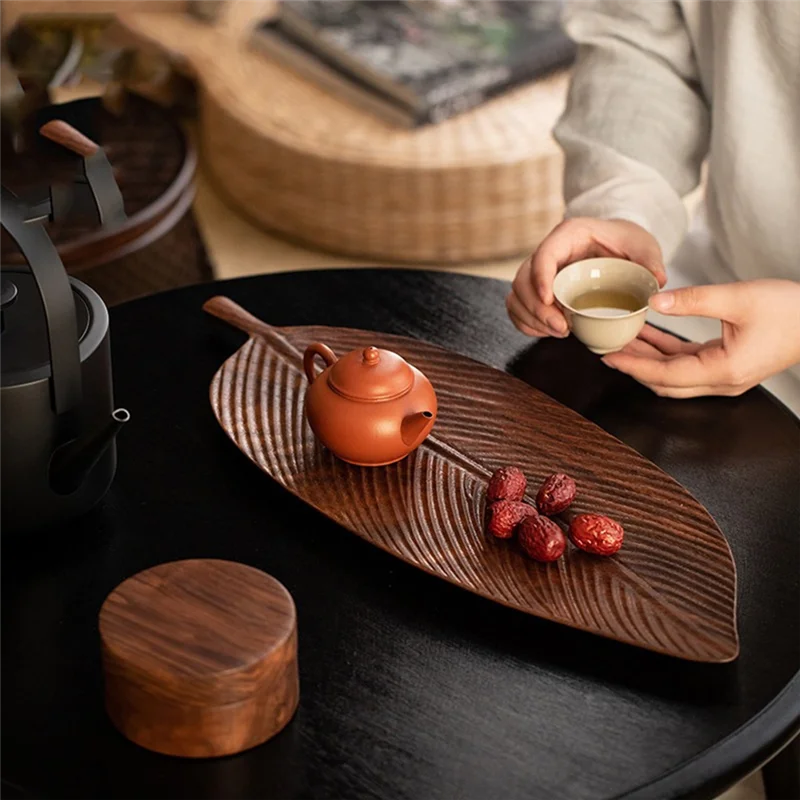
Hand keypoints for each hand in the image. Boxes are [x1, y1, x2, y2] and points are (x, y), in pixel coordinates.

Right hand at [507, 218, 666, 337]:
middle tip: (561, 328)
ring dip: (531, 318)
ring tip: (558, 332)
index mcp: (568, 235)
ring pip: (517, 296)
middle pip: (524, 280)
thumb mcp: (642, 245)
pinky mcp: (536, 289)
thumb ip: (649, 260)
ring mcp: (539, 272)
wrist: (617, 245)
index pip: (544, 255)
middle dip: (536, 308)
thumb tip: (657, 280)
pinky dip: (527, 323)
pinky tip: (547, 332)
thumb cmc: (626, 241)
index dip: (540, 278)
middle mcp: (547, 252)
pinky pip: (519, 307)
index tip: (549, 300)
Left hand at [602, 279, 799, 397]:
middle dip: (634, 365)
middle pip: (664, 381)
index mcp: (723, 370)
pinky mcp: (727, 364)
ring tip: (622, 338)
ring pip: (673, 373)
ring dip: (648, 357)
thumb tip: (655, 300)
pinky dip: (666, 350)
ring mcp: (724, 376)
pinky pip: (687, 362)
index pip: (664, 375)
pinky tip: (648, 333)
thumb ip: (693, 300)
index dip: (633, 365)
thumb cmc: (790, 310)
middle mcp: (721, 381)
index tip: (608, 355)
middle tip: (606, 349)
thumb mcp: (738, 298)